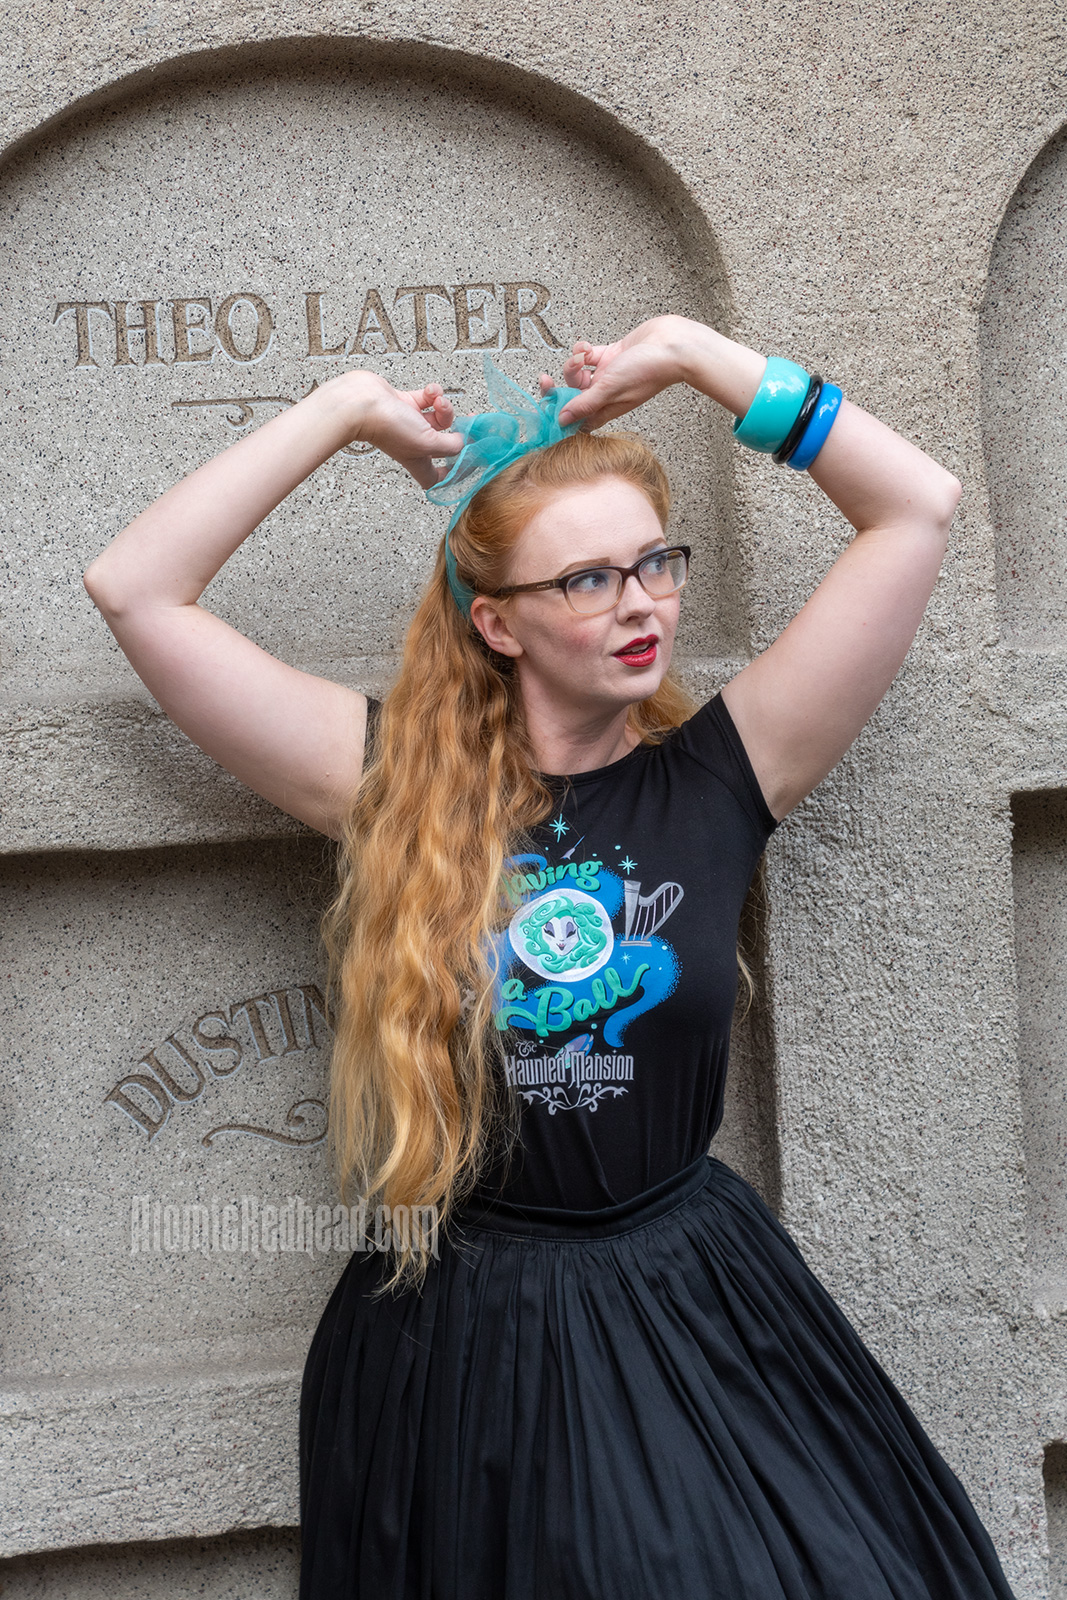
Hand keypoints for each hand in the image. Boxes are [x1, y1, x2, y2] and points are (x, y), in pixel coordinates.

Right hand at [350, 375, 463, 488]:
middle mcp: (414, 443)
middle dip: (456, 430)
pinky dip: (433, 392)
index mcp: (418, 460)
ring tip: (438, 402)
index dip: (452, 474)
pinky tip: (430, 392)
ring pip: (439, 416)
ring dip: (444, 406)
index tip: (466, 465)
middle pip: (444, 443)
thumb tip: (464, 441)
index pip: (437, 477)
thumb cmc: (387, 426)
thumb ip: (451, 445)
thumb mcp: (428, 443)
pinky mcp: (405, 402)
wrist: (362, 401)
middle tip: (466, 423)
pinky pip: (428, 397)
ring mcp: (410, 422)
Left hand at [537, 316, 692, 429]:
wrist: (671, 345)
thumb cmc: (648, 370)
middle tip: (547, 380)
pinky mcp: (612, 356)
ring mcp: (608, 375)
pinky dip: (583, 351)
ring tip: (581, 358)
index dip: (560, 415)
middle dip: (560, 387)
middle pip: (573, 395)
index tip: (546, 405)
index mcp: (606, 408)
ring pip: (579, 374)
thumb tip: (563, 421)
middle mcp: (606, 394)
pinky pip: (589, 356)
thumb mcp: (610, 388)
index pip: (576, 419)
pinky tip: (586, 348)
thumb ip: (584, 404)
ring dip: (574, 364)